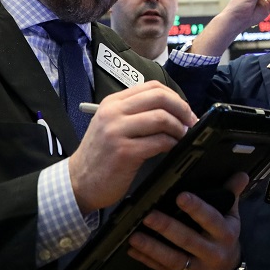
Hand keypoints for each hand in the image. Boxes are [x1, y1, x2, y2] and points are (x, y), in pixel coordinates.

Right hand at [69, 81, 196, 212]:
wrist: (78, 182)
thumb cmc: (101, 155)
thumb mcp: (112, 124)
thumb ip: (137, 113)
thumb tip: (174, 110)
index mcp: (113, 102)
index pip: (152, 87)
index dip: (175, 96)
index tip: (185, 110)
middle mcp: (114, 112)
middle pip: (160, 98)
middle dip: (182, 109)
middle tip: (191, 122)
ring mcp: (117, 131)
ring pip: (161, 118)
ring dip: (179, 128)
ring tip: (183, 136)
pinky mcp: (124, 152)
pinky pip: (158, 141)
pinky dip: (172, 143)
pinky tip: (173, 148)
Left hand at [127, 172, 249, 269]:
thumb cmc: (225, 240)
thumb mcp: (232, 218)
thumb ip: (231, 195)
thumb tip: (240, 175)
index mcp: (225, 234)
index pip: (211, 219)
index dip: (197, 208)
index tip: (181, 196)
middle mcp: (213, 253)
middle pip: (188, 240)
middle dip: (167, 227)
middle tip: (149, 215)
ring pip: (173, 259)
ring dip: (152, 248)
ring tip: (135, 236)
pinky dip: (148, 261)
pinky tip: (134, 251)